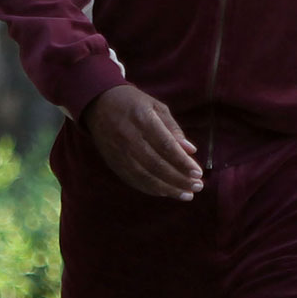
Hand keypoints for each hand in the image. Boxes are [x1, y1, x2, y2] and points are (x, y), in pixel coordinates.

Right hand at [82, 85, 203, 199]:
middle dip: (179, 179)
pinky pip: (133, 180)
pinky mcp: (113, 162)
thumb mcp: (156, 106)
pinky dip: (152, 189)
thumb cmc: (133, 103)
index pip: (165, 146)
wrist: (98, 104)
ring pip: (145, 177)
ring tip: (186, 195)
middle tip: (197, 187)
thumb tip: (190, 150)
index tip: (198, 172)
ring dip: (168, 189)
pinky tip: (166, 192)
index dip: (182, 162)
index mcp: (142, 119)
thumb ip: (173, 128)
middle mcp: (129, 138)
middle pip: (157, 165)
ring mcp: (119, 152)